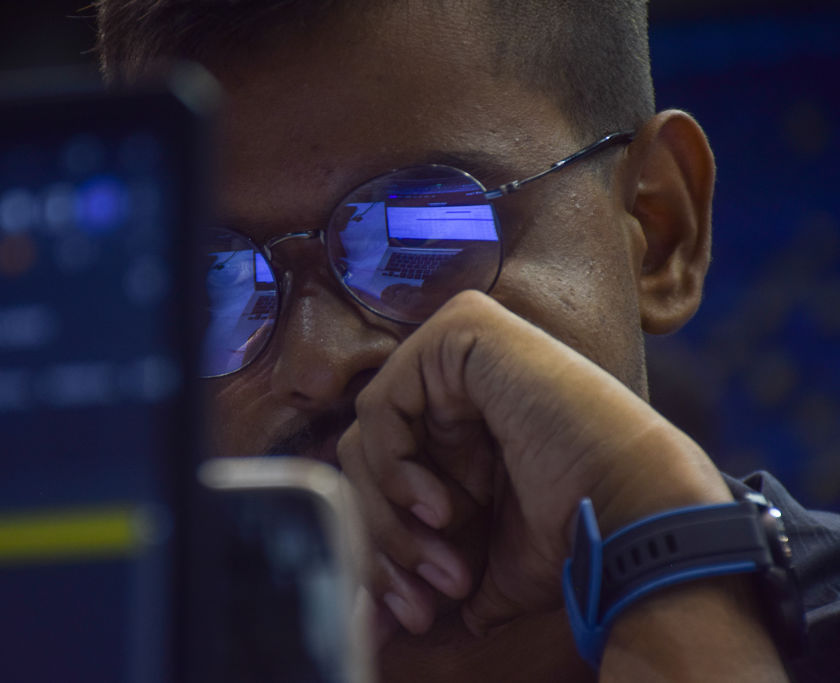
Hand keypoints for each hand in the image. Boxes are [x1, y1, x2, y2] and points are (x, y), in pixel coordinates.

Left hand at [337, 290, 731, 637]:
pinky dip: (395, 467)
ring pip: (370, 436)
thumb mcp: (483, 561)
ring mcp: (458, 348)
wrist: (633, 512)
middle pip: (370, 457)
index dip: (390, 544)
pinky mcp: (459, 330)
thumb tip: (383, 623)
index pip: (385, 474)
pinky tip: (437, 505)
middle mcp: (458, 382)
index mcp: (464, 425)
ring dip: (393, 515)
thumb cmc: (574, 536)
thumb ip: (428, 566)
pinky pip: (382, 404)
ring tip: (443, 557)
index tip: (416, 610)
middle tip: (420, 601)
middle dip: (389, 538)